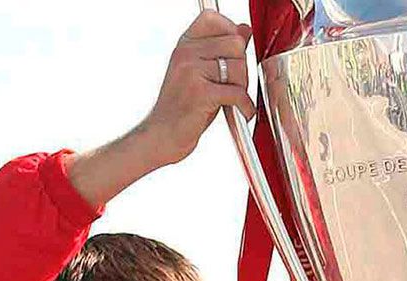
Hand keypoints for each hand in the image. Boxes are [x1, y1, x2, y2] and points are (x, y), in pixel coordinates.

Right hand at [66, 11, 253, 206]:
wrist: (161, 136)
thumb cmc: (182, 108)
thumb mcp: (201, 72)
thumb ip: (222, 49)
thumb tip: (245, 29)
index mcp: (185, 45)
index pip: (213, 19)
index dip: (231, 32)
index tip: (232, 54)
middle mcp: (186, 53)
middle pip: (235, 45)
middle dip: (242, 67)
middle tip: (233, 85)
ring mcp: (192, 72)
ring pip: (239, 69)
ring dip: (243, 88)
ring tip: (230, 100)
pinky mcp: (201, 93)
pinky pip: (238, 93)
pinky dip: (245, 107)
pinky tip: (241, 112)